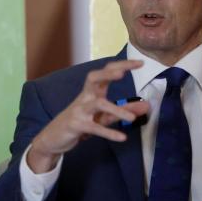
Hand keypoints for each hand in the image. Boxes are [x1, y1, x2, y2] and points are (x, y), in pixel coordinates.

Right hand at [27, 60, 149, 172]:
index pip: (107, 72)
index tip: (140, 62)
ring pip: (98, 104)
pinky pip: (94, 128)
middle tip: (123, 73)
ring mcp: (80, 110)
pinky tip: (122, 138)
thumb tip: (146, 106)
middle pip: (94, 77)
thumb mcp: (104, 116)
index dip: (122, 65)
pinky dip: (109, 133)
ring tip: (132, 119)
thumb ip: (124, 110)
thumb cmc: (81, 122)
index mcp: (92, 91)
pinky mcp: (77, 125)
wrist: (54, 138)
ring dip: (116, 110)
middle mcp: (85, 97)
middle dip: (108, 73)